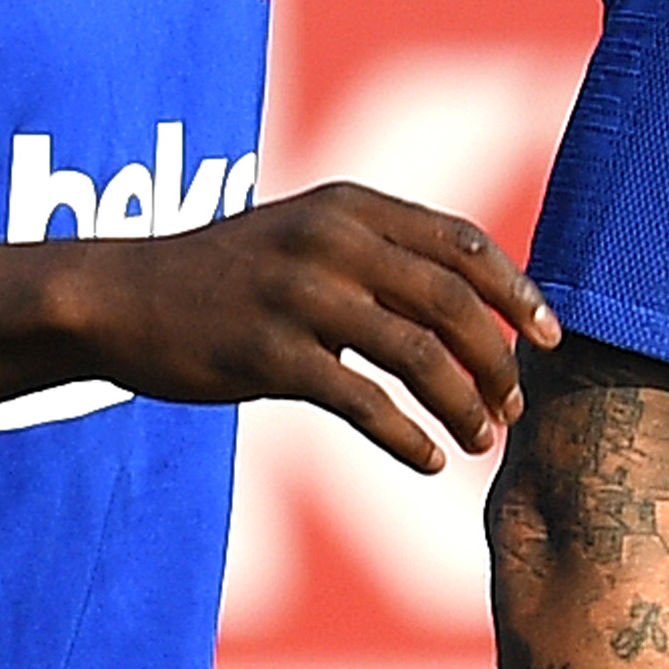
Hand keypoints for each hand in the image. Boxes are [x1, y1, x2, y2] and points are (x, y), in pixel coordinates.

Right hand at [71, 180, 556, 470]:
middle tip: (513, 407)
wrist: (118, 298)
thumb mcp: (307, 237)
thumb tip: (476, 304)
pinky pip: (364, 402)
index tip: (550, 338)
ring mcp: (300, 296)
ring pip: (420, 357)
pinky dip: (409, 438)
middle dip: (498, 362)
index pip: (462, 243)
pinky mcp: (269, 354)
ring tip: (483, 442)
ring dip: (465, 406)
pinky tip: (430, 461)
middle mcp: (332, 242)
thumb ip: (382, 256)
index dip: (516, 292)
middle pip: (453, 303)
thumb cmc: (227, 276)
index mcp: (351, 208)